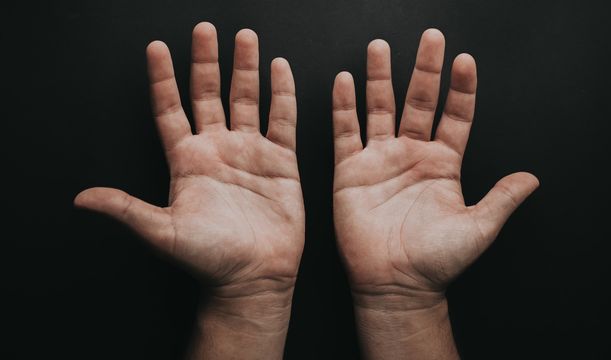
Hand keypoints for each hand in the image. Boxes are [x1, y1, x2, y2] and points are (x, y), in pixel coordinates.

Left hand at [75, 23, 302, 357]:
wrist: (253, 277)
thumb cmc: (209, 259)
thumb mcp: (163, 232)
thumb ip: (128, 209)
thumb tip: (82, 199)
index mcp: (187, 161)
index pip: (171, 110)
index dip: (163, 79)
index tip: (157, 48)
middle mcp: (217, 150)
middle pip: (208, 95)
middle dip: (206, 61)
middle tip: (204, 30)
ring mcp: (250, 153)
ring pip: (245, 100)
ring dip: (245, 69)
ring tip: (245, 37)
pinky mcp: (281, 162)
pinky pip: (282, 119)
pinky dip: (282, 94)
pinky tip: (279, 69)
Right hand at [332, 30, 537, 357]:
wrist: (396, 284)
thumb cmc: (436, 261)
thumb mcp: (479, 228)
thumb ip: (502, 198)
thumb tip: (532, 177)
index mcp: (443, 164)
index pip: (455, 116)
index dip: (460, 89)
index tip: (464, 61)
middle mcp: (412, 155)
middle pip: (419, 102)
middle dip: (424, 69)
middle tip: (429, 38)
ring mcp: (380, 160)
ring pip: (380, 109)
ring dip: (380, 78)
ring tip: (380, 48)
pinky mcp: (351, 171)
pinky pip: (346, 133)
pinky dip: (344, 107)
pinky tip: (345, 82)